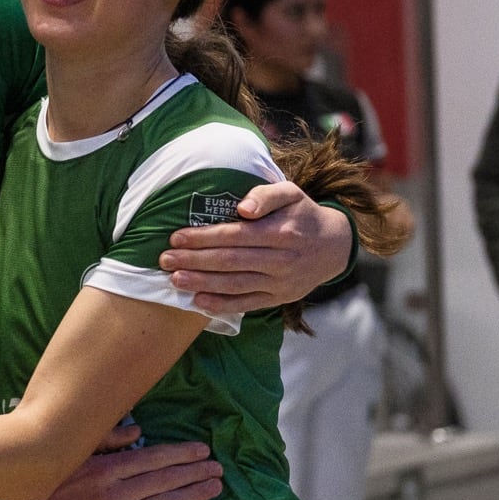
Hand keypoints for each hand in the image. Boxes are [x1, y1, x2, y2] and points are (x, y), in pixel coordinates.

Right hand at [2, 438, 222, 499]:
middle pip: (164, 481)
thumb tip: (139, 432)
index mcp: (105, 470)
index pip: (152, 459)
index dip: (181, 455)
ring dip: (192, 496)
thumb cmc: (44, 486)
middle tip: (217, 470)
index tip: (201, 451)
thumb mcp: (70, 455)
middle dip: (194, 474)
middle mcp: (115, 495)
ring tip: (213, 489)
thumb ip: (105, 441)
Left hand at [159, 182, 350, 315]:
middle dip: (195, 260)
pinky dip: (222, 305)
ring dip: (202, 283)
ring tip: (175, 279)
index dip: (205, 237)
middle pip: (231, 261)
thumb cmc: (302, 215)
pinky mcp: (279, 298)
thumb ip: (266, 195)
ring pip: (236, 285)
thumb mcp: (291, 194)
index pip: (236, 235)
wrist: (334, 247)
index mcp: (282, 232)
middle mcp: (282, 260)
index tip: (177, 237)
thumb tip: (244, 208)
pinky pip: (247, 304)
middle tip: (165, 259)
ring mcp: (280, 283)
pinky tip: (198, 302)